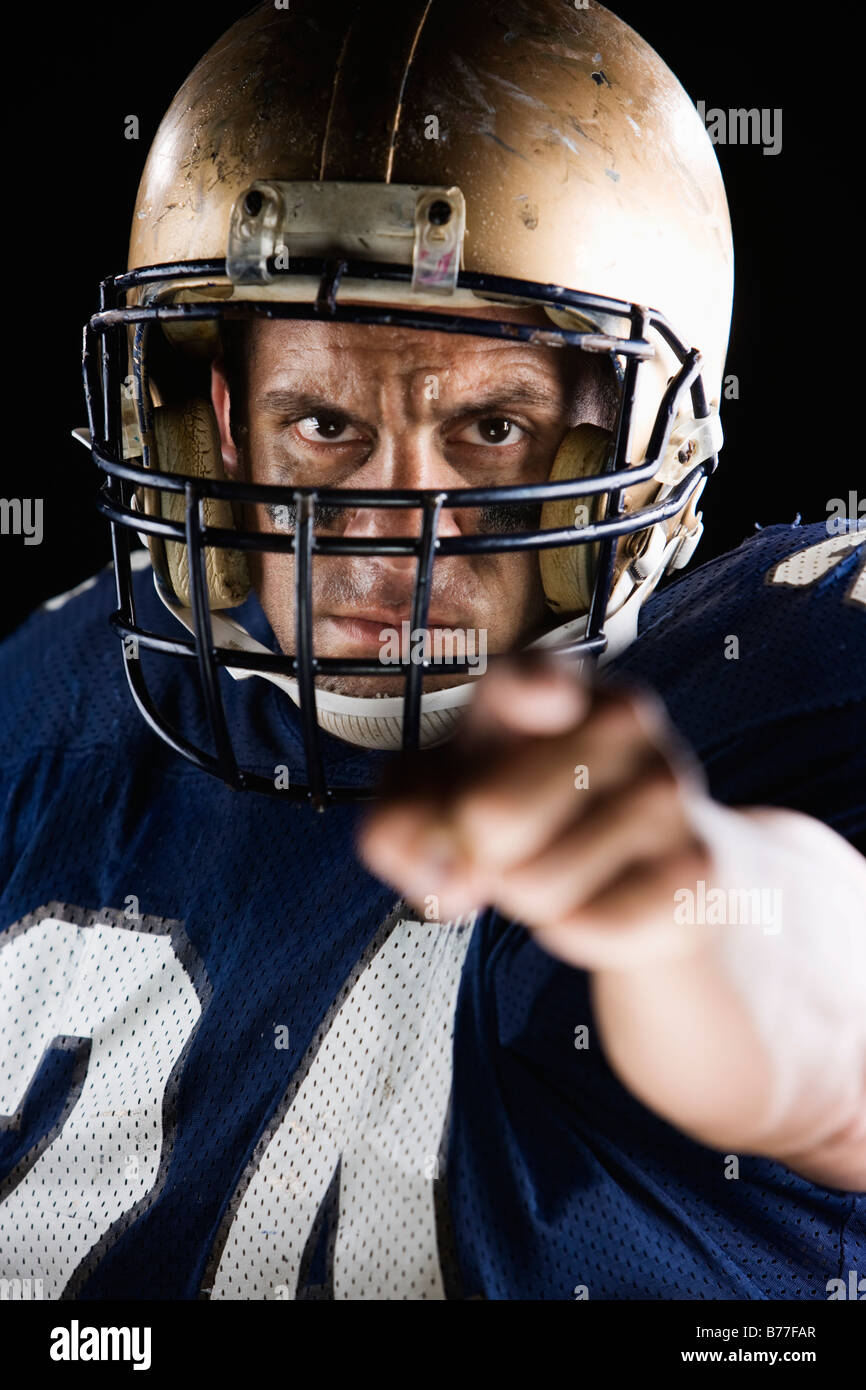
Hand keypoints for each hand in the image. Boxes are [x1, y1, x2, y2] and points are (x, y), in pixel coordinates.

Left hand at [356, 654, 714, 970]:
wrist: (646, 869)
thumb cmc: (527, 814)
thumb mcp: (440, 803)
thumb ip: (401, 824)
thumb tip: (444, 873)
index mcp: (551, 685)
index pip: (530, 678)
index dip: (534, 690)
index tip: (548, 699)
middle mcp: (620, 718)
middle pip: (491, 816)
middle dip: (473, 855)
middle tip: (503, 844)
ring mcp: (666, 788)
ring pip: (533, 884)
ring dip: (523, 897)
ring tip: (557, 864)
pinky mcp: (694, 865)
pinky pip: (586, 925)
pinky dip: (570, 928)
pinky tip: (600, 893)